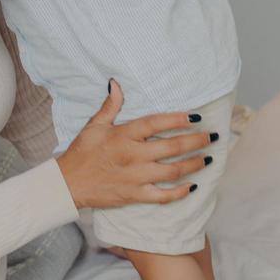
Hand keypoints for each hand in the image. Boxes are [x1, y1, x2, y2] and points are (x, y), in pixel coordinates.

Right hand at [56, 80, 213, 209]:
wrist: (68, 183)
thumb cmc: (82, 152)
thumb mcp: (94, 125)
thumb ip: (111, 105)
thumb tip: (116, 83)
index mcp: (123, 135)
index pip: (155, 123)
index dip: (177, 119)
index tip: (195, 117)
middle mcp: (132, 155)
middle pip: (171, 147)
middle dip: (196, 142)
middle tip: (211, 138)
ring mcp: (135, 177)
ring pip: (172, 171)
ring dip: (193, 165)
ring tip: (208, 159)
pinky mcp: (134, 195)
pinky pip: (162, 196)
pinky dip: (179, 193)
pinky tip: (192, 186)